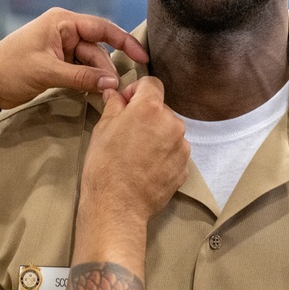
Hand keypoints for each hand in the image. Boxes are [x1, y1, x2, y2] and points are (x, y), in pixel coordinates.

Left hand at [0, 7, 148, 108]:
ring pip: (90, 63)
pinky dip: (88, 82)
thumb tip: (112, 83)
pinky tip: (95, 93)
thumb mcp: (46, 72)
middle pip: (97, 49)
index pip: (102, 28)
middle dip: (107, 69)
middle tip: (117, 90)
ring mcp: (61, 48)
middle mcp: (65, 31)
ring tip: (106, 95)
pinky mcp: (58, 64)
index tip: (142, 57)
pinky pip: (81, 71)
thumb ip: (81, 78)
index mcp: (62, 22)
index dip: (124, 42)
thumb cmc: (9, 70)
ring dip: (98, 78)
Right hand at [80, 77, 188, 231]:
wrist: (117, 206)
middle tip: (127, 132)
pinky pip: (174, 151)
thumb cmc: (105, 166)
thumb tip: (115, 94)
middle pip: (161, 109)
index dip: (136, 91)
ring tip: (137, 153)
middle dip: (146, 115)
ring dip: (156, 135)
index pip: (151, 84)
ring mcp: (181, 146)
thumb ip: (114, 105)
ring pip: (169, 131)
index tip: (125, 103)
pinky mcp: (185, 166)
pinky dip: (163, 154)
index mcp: (150, 108)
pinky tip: (146, 167)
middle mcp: (172, 123)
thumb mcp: (103, 129)